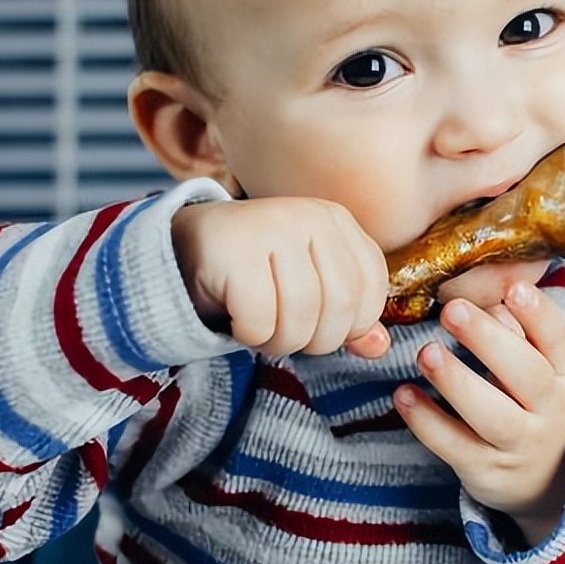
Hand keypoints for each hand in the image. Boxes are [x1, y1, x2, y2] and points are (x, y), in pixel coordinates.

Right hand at [172, 199, 390, 357]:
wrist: (185, 248)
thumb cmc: (257, 273)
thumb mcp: (310, 287)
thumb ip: (348, 315)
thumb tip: (379, 347)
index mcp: (336, 221)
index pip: (371, 287)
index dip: (353, 324)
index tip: (322, 327)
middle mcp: (308, 216)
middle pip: (341, 306)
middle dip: (316, 340)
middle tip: (287, 336)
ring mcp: (270, 227)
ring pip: (302, 316)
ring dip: (280, 342)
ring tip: (262, 331)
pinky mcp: (233, 250)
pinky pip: (259, 319)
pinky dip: (250, 335)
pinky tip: (238, 321)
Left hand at [393, 282, 564, 545]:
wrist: (543, 481)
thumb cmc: (529, 404)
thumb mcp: (537, 368)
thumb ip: (517, 331)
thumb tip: (491, 291)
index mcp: (564, 373)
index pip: (558, 340)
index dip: (539, 314)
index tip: (513, 290)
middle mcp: (550, 410)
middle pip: (525, 374)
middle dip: (487, 340)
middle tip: (451, 310)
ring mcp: (520, 444)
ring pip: (492, 415)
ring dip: (457, 382)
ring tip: (426, 353)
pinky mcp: (487, 470)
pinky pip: (455, 445)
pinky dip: (427, 420)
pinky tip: (403, 395)